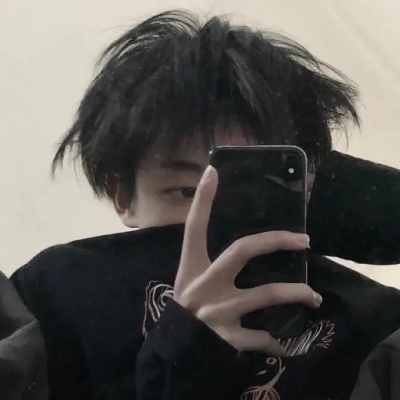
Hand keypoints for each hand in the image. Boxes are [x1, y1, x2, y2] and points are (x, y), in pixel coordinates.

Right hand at [174, 166, 321, 355]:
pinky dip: (275, 340)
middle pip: (243, 250)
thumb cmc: (187, 305)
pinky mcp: (228, 337)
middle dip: (276, 240)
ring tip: (313, 296)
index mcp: (193, 265)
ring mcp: (218, 310)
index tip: (213, 171)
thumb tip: (238, 246)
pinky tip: (284, 341)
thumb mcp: (190, 278)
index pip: (195, 226)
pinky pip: (261, 337)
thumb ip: (209, 261)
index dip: (203, 199)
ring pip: (266, 294)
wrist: (176, 349)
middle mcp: (206, 283)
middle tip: (304, 240)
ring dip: (296, 292)